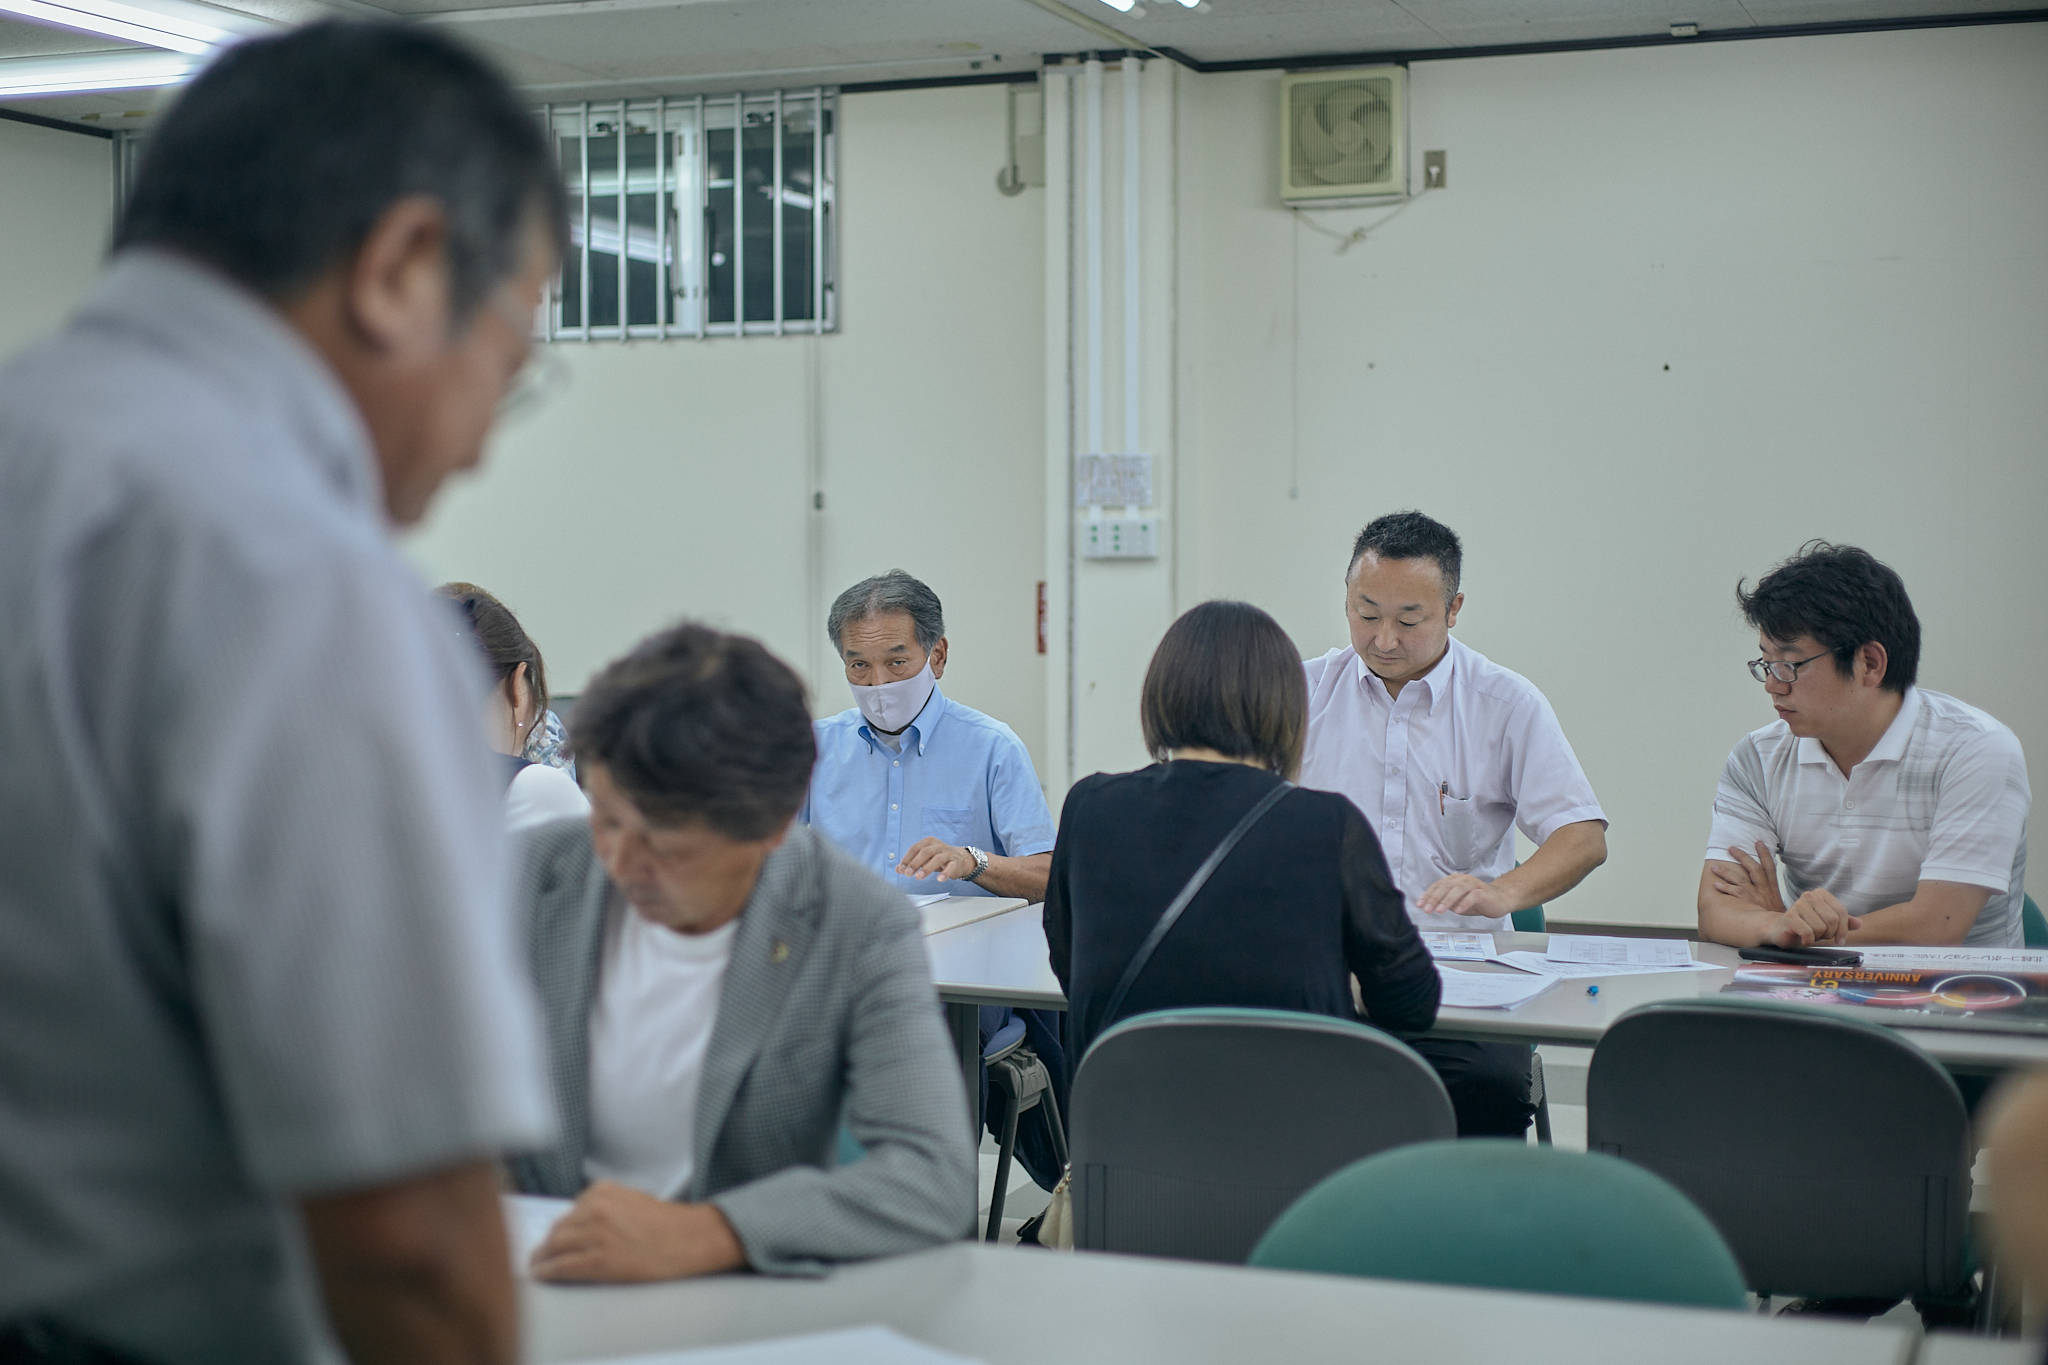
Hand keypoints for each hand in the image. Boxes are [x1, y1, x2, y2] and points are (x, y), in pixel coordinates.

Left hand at [530, 1182, 744, 1282]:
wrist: (690, 1239)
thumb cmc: (669, 1224)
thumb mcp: (633, 1200)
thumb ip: (606, 1207)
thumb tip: (583, 1225)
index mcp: (604, 1191)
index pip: (570, 1211)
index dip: (561, 1228)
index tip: (554, 1237)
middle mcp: (596, 1209)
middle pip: (558, 1228)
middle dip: (548, 1243)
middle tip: (540, 1254)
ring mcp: (595, 1234)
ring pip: (554, 1247)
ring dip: (542, 1258)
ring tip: (537, 1266)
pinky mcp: (598, 1260)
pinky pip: (561, 1267)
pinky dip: (547, 1272)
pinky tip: (542, 1275)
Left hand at [897, 837, 973, 882]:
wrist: (960, 859)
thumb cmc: (938, 858)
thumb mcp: (924, 858)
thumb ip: (911, 863)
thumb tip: (898, 869)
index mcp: (928, 842)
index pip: (915, 848)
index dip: (907, 858)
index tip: (901, 869)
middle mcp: (938, 846)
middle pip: (925, 852)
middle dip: (915, 863)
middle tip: (908, 874)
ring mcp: (947, 853)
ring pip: (937, 859)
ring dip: (927, 868)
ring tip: (918, 877)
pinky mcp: (955, 863)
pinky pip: (950, 867)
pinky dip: (945, 873)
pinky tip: (939, 879)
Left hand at [1416, 874, 1515, 919]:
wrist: (1500, 899)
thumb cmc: (1477, 900)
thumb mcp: (1457, 901)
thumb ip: (1445, 901)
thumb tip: (1429, 906)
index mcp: (1455, 880)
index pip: (1438, 885)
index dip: (1428, 895)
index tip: (1420, 905)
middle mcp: (1463, 880)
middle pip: (1446, 887)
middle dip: (1434, 898)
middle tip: (1427, 909)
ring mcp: (1474, 885)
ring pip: (1458, 889)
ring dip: (1447, 900)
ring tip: (1440, 910)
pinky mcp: (1483, 892)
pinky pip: (1473, 896)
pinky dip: (1464, 902)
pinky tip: (1458, 910)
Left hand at [1711, 843, 1786, 914]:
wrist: (1782, 929)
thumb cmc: (1779, 919)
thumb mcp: (1778, 905)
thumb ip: (1772, 896)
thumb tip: (1766, 890)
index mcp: (1772, 888)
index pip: (1770, 867)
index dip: (1764, 853)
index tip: (1759, 842)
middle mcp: (1764, 890)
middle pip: (1754, 868)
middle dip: (1742, 856)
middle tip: (1731, 848)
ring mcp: (1756, 896)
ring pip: (1740, 879)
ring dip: (1726, 873)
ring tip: (1715, 867)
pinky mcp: (1749, 903)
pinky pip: (1736, 893)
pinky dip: (1725, 888)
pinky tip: (1717, 885)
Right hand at [1763, 889, 1861, 947]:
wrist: (1780, 930)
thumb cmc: (1806, 926)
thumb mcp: (1827, 924)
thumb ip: (1844, 922)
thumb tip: (1860, 923)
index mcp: (1821, 894)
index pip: (1842, 912)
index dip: (1843, 929)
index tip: (1839, 939)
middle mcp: (1810, 896)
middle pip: (1833, 920)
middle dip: (1829, 934)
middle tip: (1820, 936)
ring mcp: (1798, 905)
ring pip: (1821, 928)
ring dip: (1817, 937)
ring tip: (1809, 935)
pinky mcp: (1790, 917)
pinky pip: (1808, 933)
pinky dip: (1808, 941)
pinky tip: (1802, 939)